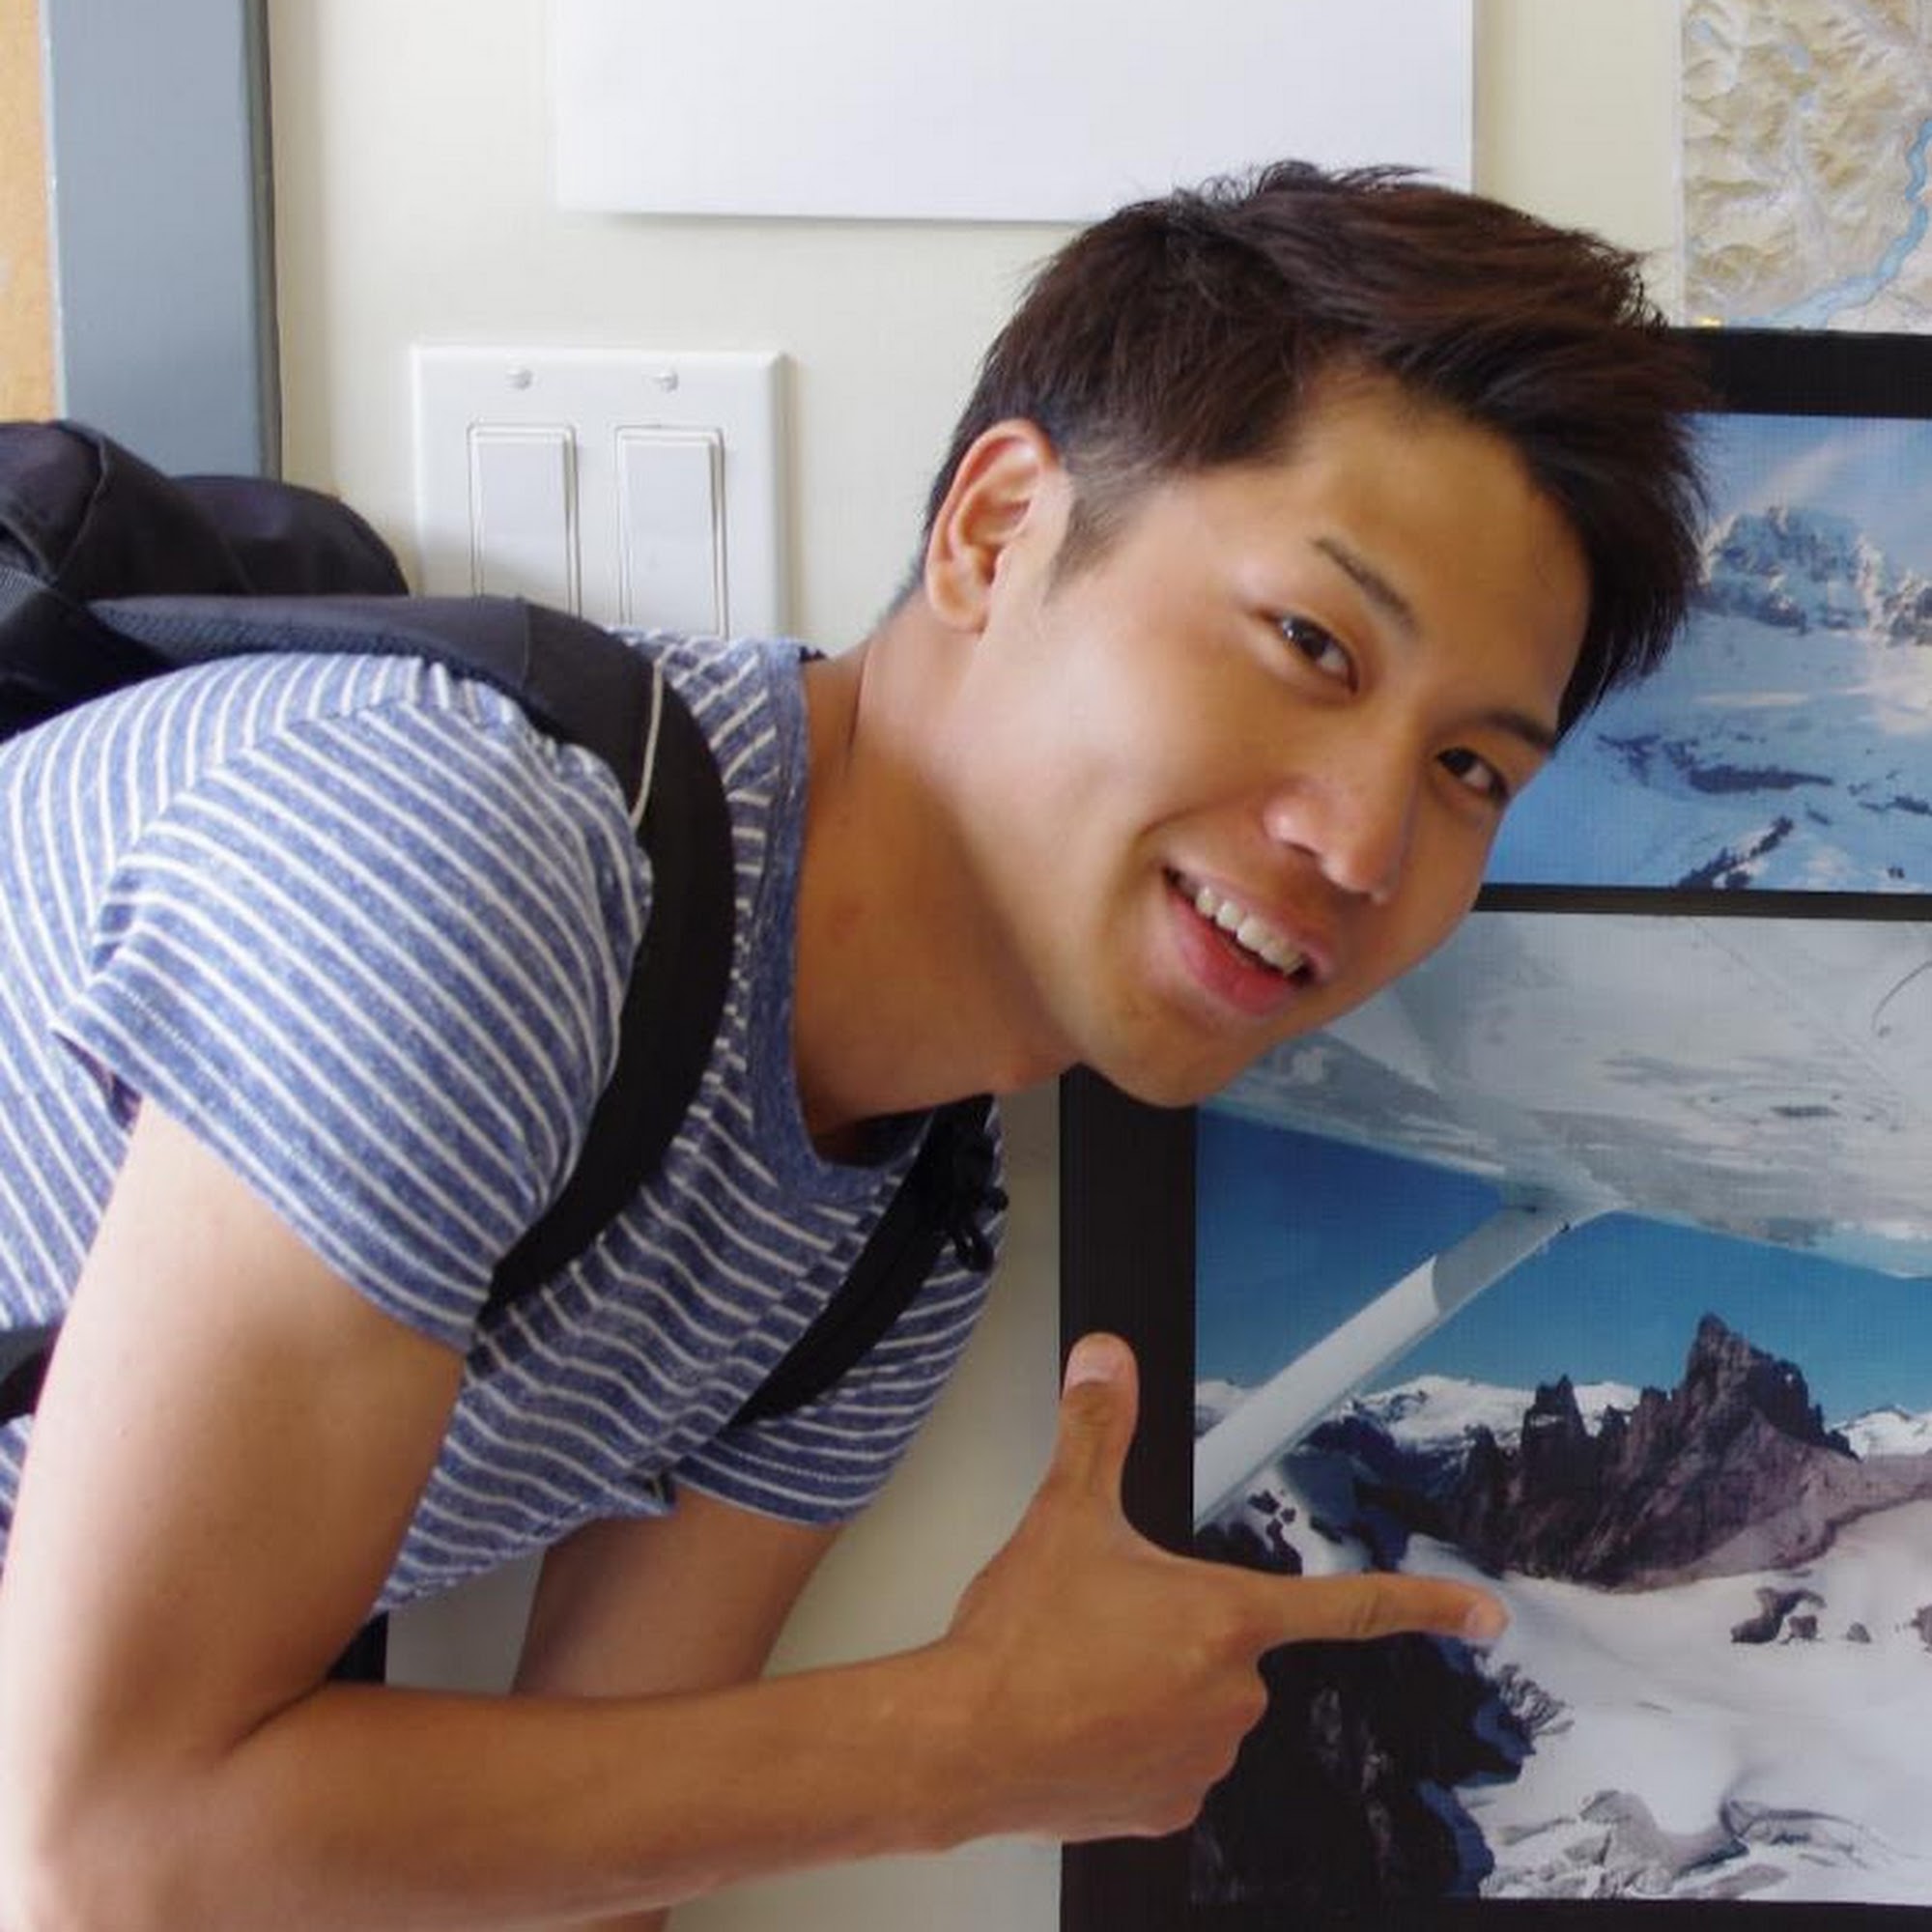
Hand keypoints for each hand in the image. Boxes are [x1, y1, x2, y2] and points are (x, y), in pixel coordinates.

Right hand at [935, 1332, 1504, 1843]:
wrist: (961, 1743)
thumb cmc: (1019, 1642)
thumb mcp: (1064, 1514)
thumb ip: (1096, 1428)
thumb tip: (1107, 1360)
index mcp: (1223, 1618)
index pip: (1348, 1608)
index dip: (1428, 1607)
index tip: (1485, 1616)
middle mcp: (1230, 1695)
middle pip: (1233, 1649)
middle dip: (1182, 1634)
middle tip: (1109, 1626)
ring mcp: (1203, 1759)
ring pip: (1201, 1707)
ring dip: (1157, 1689)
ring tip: (1084, 1673)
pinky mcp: (1167, 1810)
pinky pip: (1172, 1764)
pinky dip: (1135, 1743)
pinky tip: (1085, 1722)